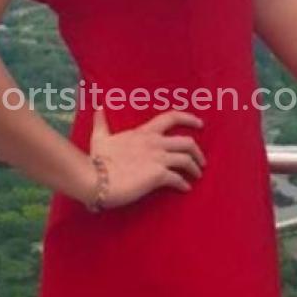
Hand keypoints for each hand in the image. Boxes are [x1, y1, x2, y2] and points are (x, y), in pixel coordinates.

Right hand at [87, 106, 206, 209]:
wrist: (95, 178)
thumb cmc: (97, 159)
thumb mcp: (99, 137)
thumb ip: (101, 123)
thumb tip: (98, 108)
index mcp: (143, 132)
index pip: (171, 118)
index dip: (189, 118)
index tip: (200, 123)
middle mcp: (154, 143)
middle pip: (187, 142)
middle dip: (197, 152)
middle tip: (201, 161)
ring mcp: (158, 159)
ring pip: (187, 159)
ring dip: (195, 168)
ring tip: (197, 175)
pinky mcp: (158, 176)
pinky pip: (178, 179)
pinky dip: (184, 184)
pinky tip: (185, 188)